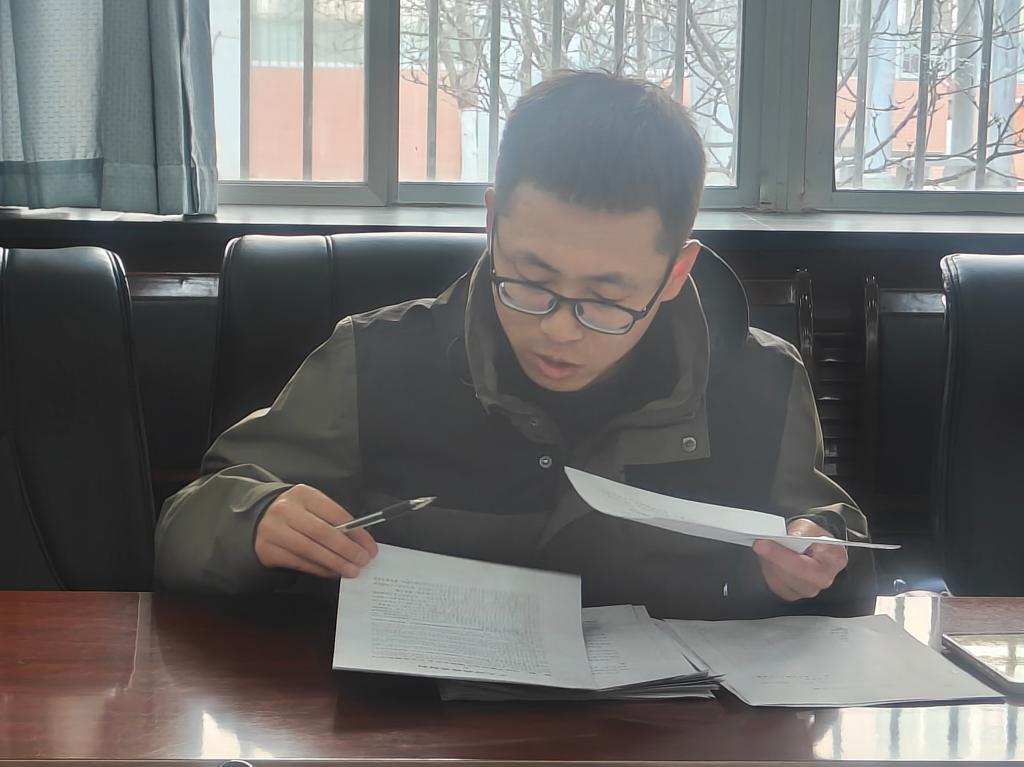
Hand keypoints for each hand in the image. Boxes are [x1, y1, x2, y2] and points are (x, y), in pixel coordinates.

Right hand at [255, 485, 377, 578]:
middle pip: (323, 533)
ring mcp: (274, 531)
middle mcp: (286, 510)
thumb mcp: (312, 507)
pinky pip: (300, 562)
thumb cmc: (295, 513)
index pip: (336, 514)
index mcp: (303, 495)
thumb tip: (358, 543)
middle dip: (347, 550)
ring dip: (335, 563)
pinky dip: (320, 569)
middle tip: (362, 561)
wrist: (259, 518)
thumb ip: (333, 521)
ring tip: (351, 570)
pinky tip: (333, 572)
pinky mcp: (268, 550)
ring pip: (311, 550)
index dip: (356, 533)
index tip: (369, 547)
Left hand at [753, 519, 847, 601]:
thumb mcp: (809, 526)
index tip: (762, 544)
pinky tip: (769, 558)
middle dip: (771, 558)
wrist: (815, 545)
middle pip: (790, 576)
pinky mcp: (792, 593)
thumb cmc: (814, 536)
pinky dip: (768, 569)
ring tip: (766, 547)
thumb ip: (798, 533)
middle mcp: (823, 580)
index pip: (804, 564)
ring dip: (769, 563)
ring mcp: (807, 589)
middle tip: (759, 543)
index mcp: (833, 561)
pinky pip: (775, 584)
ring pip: (779, 581)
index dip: (779, 555)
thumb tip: (782, 539)